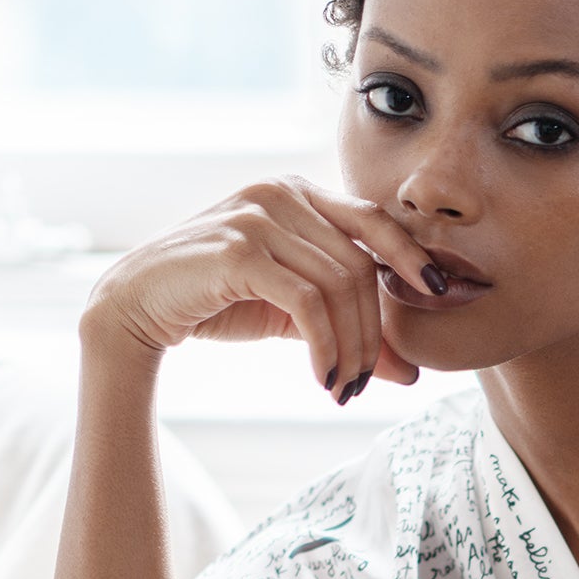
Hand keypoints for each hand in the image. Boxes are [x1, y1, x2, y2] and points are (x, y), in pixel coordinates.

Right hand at [82, 175, 439, 401]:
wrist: (138, 307)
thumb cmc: (218, 302)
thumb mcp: (294, 316)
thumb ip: (349, 331)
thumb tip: (411, 372)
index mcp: (299, 194)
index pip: (373, 221)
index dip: (410, 256)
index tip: (440, 293)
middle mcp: (280, 193)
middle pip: (360, 266)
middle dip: (372, 332)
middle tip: (364, 381)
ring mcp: (258, 215)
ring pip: (338, 286)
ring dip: (350, 348)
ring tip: (342, 386)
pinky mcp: (238, 248)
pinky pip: (306, 301)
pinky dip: (325, 345)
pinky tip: (323, 377)